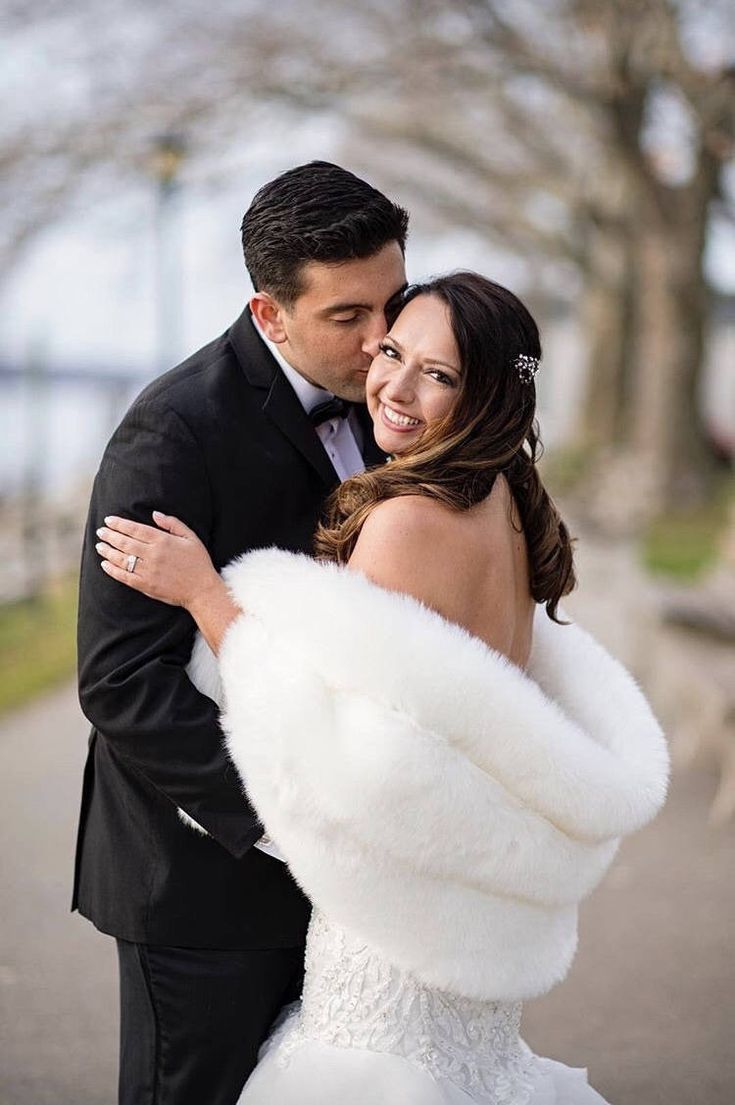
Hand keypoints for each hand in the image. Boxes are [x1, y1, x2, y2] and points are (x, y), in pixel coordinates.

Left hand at [95, 511, 220, 609]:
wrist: (202, 590)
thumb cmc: (198, 562)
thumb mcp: (191, 537)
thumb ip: (173, 524)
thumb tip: (155, 514)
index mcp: (163, 541)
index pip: (135, 529)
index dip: (119, 524)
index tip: (109, 520)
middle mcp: (153, 555)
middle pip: (125, 542)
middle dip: (110, 535)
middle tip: (100, 531)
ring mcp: (148, 571)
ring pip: (121, 559)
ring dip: (108, 551)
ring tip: (100, 545)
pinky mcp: (145, 585)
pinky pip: (124, 576)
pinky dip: (112, 570)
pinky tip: (105, 564)